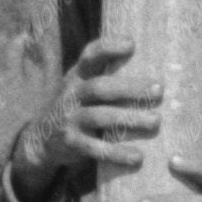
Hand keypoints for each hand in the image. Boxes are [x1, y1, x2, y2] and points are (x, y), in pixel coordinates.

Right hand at [12, 36, 164, 190]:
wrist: (42, 138)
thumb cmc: (76, 107)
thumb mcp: (82, 86)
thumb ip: (105, 76)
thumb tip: (150, 65)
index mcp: (77, 76)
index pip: (90, 56)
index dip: (108, 48)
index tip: (132, 44)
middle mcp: (71, 94)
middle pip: (100, 87)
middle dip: (130, 88)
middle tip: (159, 90)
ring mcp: (69, 118)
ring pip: (100, 117)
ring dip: (129, 118)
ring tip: (155, 121)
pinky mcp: (71, 142)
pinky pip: (95, 148)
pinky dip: (117, 153)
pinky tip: (137, 157)